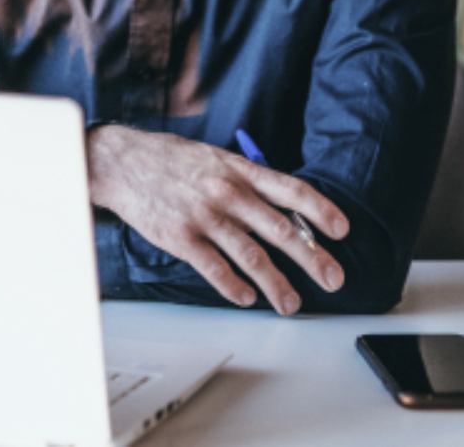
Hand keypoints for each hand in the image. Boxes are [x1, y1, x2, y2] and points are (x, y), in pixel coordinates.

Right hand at [86, 125, 348, 314]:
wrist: (122, 162)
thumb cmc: (171, 161)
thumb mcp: (215, 159)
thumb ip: (246, 181)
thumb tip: (283, 209)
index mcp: (239, 170)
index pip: (290, 190)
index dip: (320, 210)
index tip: (342, 230)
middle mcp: (227, 192)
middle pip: (280, 230)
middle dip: (312, 258)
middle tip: (333, 278)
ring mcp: (204, 216)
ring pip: (252, 255)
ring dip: (276, 284)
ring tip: (292, 304)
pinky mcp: (181, 237)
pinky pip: (214, 268)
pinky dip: (234, 287)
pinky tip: (247, 298)